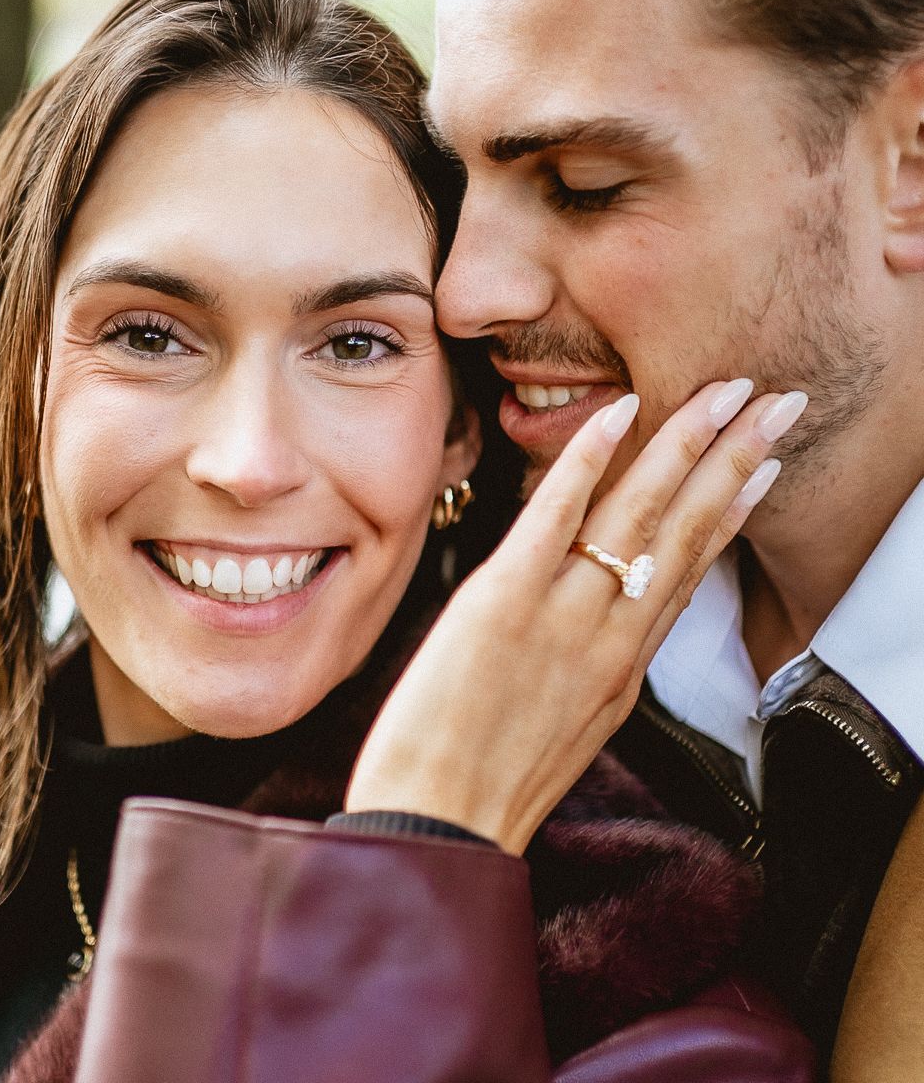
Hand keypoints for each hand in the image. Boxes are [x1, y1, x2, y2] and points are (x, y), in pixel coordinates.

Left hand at [344, 379, 806, 853]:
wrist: (440, 825)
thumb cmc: (488, 781)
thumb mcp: (568, 726)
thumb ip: (592, 665)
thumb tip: (600, 618)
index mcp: (625, 666)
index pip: (690, 570)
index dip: (731, 510)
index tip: (763, 464)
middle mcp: (610, 636)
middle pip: (686, 531)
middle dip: (736, 458)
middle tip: (777, 401)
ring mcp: (562, 616)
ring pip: (640, 515)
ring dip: (687, 444)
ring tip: (728, 392)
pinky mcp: (503, 601)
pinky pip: (557, 515)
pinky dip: (590, 460)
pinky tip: (621, 411)